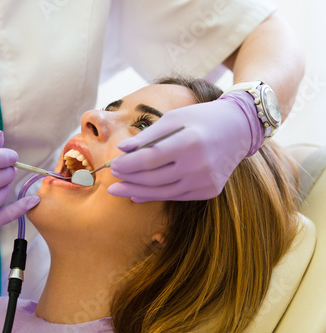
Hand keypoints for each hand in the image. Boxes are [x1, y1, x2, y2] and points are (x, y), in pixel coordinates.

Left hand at [108, 91, 262, 200]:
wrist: (239, 128)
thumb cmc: (201, 118)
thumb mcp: (174, 118)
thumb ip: (148, 135)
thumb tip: (122, 149)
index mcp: (189, 142)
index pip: (150, 159)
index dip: (128, 164)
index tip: (112, 165)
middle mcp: (199, 165)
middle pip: (154, 178)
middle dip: (129, 179)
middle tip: (111, 179)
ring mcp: (206, 181)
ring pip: (163, 191)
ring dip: (137, 191)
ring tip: (117, 191)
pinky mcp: (209, 191)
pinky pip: (176, 197)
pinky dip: (155, 196)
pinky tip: (137, 195)